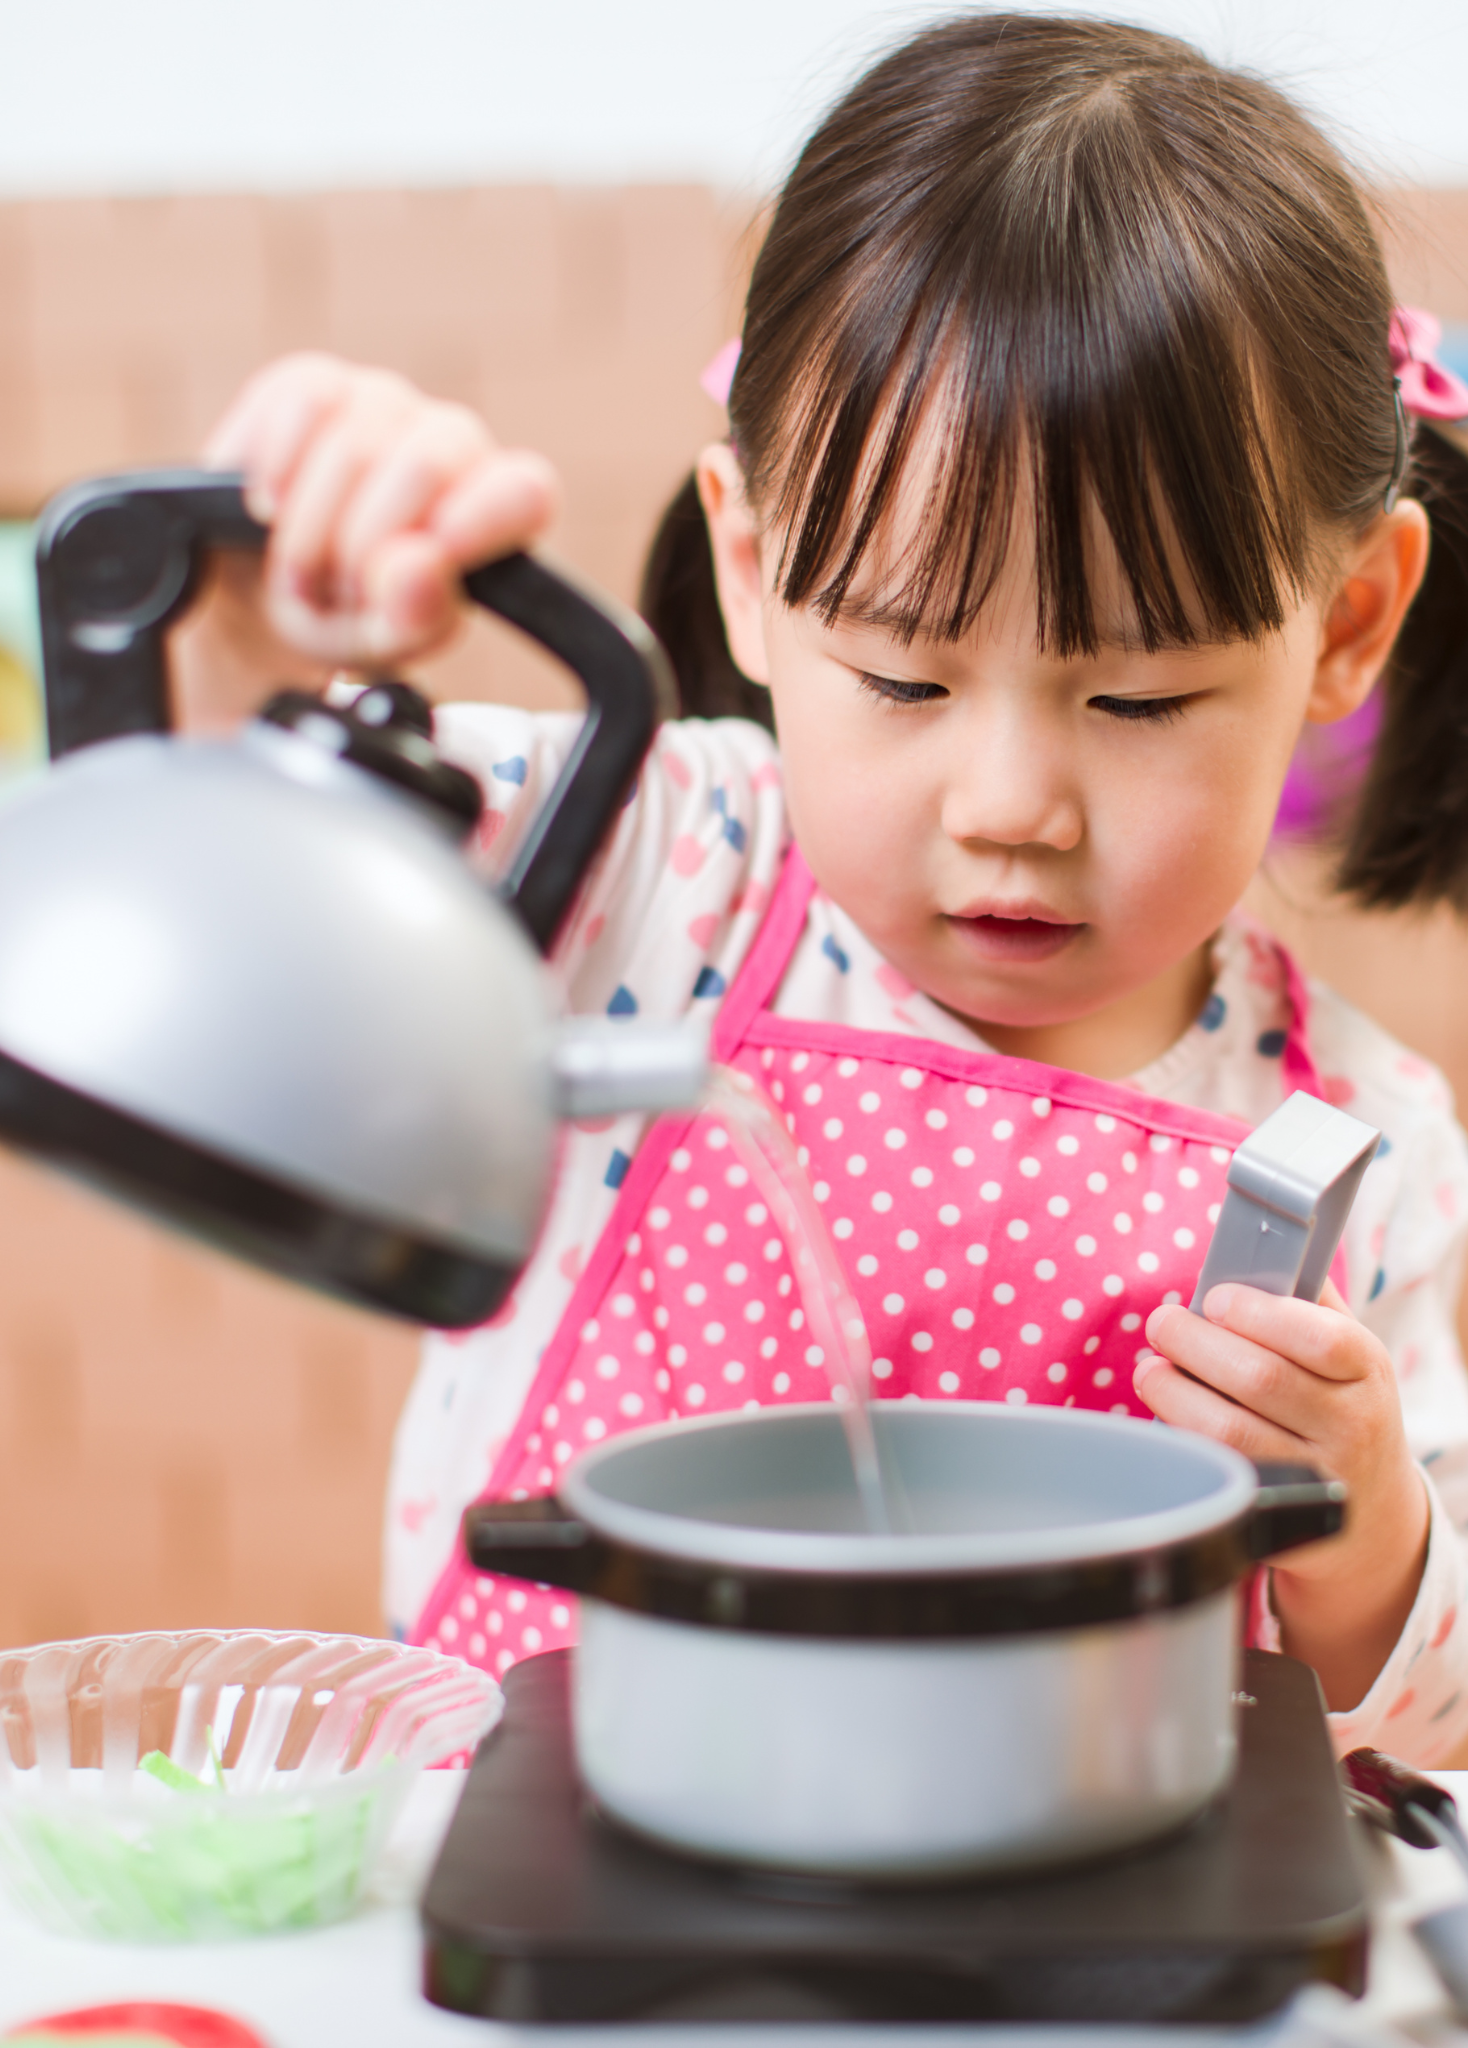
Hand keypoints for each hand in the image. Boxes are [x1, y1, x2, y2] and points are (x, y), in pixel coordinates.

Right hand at [203, 353, 559, 669]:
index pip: (525, 492)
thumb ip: (414, 619)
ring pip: (356, 445)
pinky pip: (308, 406)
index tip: (434, 556)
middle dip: (364, 544)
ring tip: (301, 565)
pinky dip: (280, 471)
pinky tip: (271, 505)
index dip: (484, 517)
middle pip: (427, 466)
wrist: (255, 594)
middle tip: (338, 590)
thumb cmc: (342, 616)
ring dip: (311, 528)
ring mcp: (386, 405)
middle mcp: (451, 444)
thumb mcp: (379, 644)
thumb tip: (420, 569)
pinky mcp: (317, 382)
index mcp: (492, 511)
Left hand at [1134, 1281, 1428, 1709]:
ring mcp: (1317, 1478)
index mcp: (1368, 1372)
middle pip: (1261, 1379)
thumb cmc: (1339, 1403)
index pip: (1321, 1337)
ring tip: (1150, 1369)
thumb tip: (1247, 1250)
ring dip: (1174, 1392)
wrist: (1368, 1508)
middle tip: (1161, 1324)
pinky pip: (1217, 1471)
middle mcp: (1352, 1427)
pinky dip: (1180, 1437)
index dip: (1257, 1313)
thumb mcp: (1346, 1352)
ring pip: (1231, 1432)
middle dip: (1195, 1343)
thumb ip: (1305, 1299)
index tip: (1212, 1299)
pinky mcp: (1279, 1514)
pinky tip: (1164, 1414)